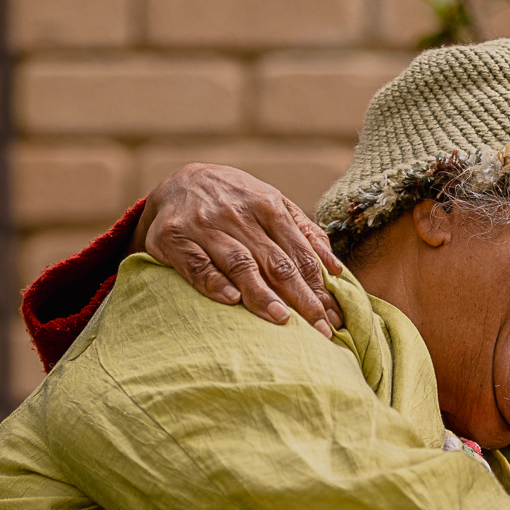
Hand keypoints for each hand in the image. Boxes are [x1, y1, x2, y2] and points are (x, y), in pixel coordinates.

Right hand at [134, 163, 344, 335]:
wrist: (178, 180)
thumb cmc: (235, 200)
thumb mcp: (271, 203)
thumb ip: (304, 232)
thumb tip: (336, 269)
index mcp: (268, 204)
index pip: (300, 253)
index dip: (320, 287)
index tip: (335, 317)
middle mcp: (238, 213)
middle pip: (275, 262)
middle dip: (301, 298)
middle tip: (319, 329)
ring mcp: (204, 224)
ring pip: (239, 263)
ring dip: (261, 293)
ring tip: (282, 319)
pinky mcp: (173, 237)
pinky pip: (196, 263)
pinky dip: (214, 282)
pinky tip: (231, 300)